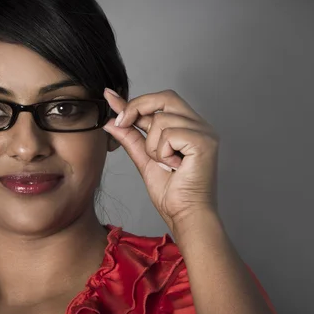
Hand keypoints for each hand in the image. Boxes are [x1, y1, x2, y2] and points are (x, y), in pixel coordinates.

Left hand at [103, 89, 218, 231]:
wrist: (185, 215)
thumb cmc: (172, 194)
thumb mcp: (144, 159)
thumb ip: (131, 137)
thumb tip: (111, 121)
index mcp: (188, 127)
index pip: (160, 103)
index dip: (133, 101)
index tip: (110, 97)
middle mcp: (199, 125)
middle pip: (165, 97)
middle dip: (137, 107)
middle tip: (122, 123)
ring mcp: (204, 132)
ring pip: (161, 119)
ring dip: (153, 146)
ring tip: (166, 164)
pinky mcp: (203, 141)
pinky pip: (169, 133)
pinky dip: (162, 152)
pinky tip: (173, 166)